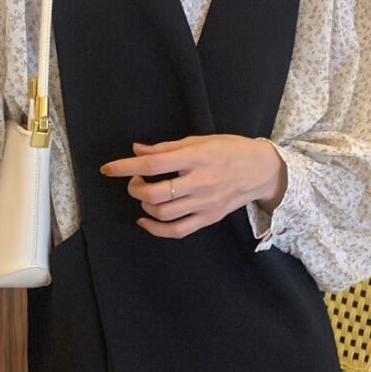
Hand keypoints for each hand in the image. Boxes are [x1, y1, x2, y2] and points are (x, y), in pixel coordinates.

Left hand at [99, 134, 285, 237]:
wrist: (262, 170)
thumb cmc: (230, 150)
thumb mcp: (200, 140)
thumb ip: (166, 148)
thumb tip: (137, 150)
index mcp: (196, 158)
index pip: (153, 165)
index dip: (126, 167)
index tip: (108, 169)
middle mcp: (200, 182)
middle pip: (155, 194)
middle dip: (135, 189)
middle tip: (135, 181)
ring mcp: (204, 203)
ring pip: (163, 214)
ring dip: (144, 206)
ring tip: (145, 195)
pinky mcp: (209, 218)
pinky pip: (177, 231)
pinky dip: (155, 229)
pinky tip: (145, 220)